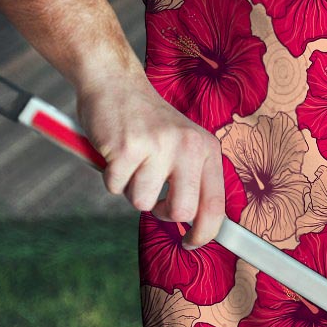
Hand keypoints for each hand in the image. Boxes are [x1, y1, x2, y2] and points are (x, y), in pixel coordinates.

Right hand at [76, 76, 224, 248]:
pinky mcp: (127, 148)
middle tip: (153, 196)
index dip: (205, 233)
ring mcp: (158, 146)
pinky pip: (115, 187)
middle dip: (162, 212)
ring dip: (131, 189)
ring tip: (132, 161)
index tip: (192, 244)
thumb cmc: (148, 122)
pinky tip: (116, 152)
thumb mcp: (183, 144)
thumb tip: (197, 226)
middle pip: (181, 212)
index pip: (215, 204)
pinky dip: (110, 177)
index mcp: (206, 148)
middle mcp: (188, 146)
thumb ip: (192, 179)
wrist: (115, 83)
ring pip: (142, 202)